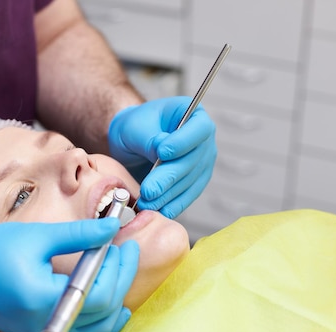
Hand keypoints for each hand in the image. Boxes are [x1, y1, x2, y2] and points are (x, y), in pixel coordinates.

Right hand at [0, 218, 139, 331]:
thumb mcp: (36, 236)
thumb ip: (78, 235)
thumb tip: (112, 227)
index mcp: (44, 299)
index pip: (99, 294)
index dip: (119, 269)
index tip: (124, 244)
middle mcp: (46, 325)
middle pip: (103, 313)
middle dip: (122, 279)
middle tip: (126, 251)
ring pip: (97, 331)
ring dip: (117, 303)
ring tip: (122, 272)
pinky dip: (102, 323)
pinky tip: (114, 308)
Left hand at [108, 96, 216, 217]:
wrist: (132, 143)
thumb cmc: (135, 127)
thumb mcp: (136, 126)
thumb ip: (149, 139)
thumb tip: (160, 151)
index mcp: (195, 116)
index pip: (199, 129)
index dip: (183, 142)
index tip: (162, 152)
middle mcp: (204, 141)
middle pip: (192, 161)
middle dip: (168, 178)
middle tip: (149, 190)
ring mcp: (202, 164)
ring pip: (189, 182)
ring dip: (167, 195)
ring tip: (146, 203)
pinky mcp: (194, 183)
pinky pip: (187, 196)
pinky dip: (173, 205)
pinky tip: (160, 211)